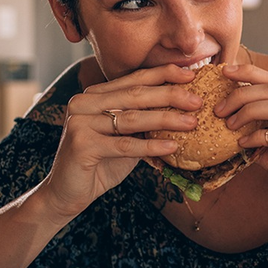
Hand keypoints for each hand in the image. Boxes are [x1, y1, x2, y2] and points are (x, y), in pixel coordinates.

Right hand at [41, 65, 200, 220]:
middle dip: (171, 96)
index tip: (192, 75)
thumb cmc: (102, 162)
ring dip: (167, 120)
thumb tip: (184, 105)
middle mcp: (85, 102)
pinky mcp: (81, 145)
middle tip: (199, 101)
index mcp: (96, 94)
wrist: (68, 192)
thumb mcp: (125, 135)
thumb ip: (144, 118)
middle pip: (136, 95)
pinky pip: (125, 145)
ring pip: (132, 118)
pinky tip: (173, 147)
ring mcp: (80, 122)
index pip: (135, 79)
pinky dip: (151, 146)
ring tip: (193, 123)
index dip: (165, 75)